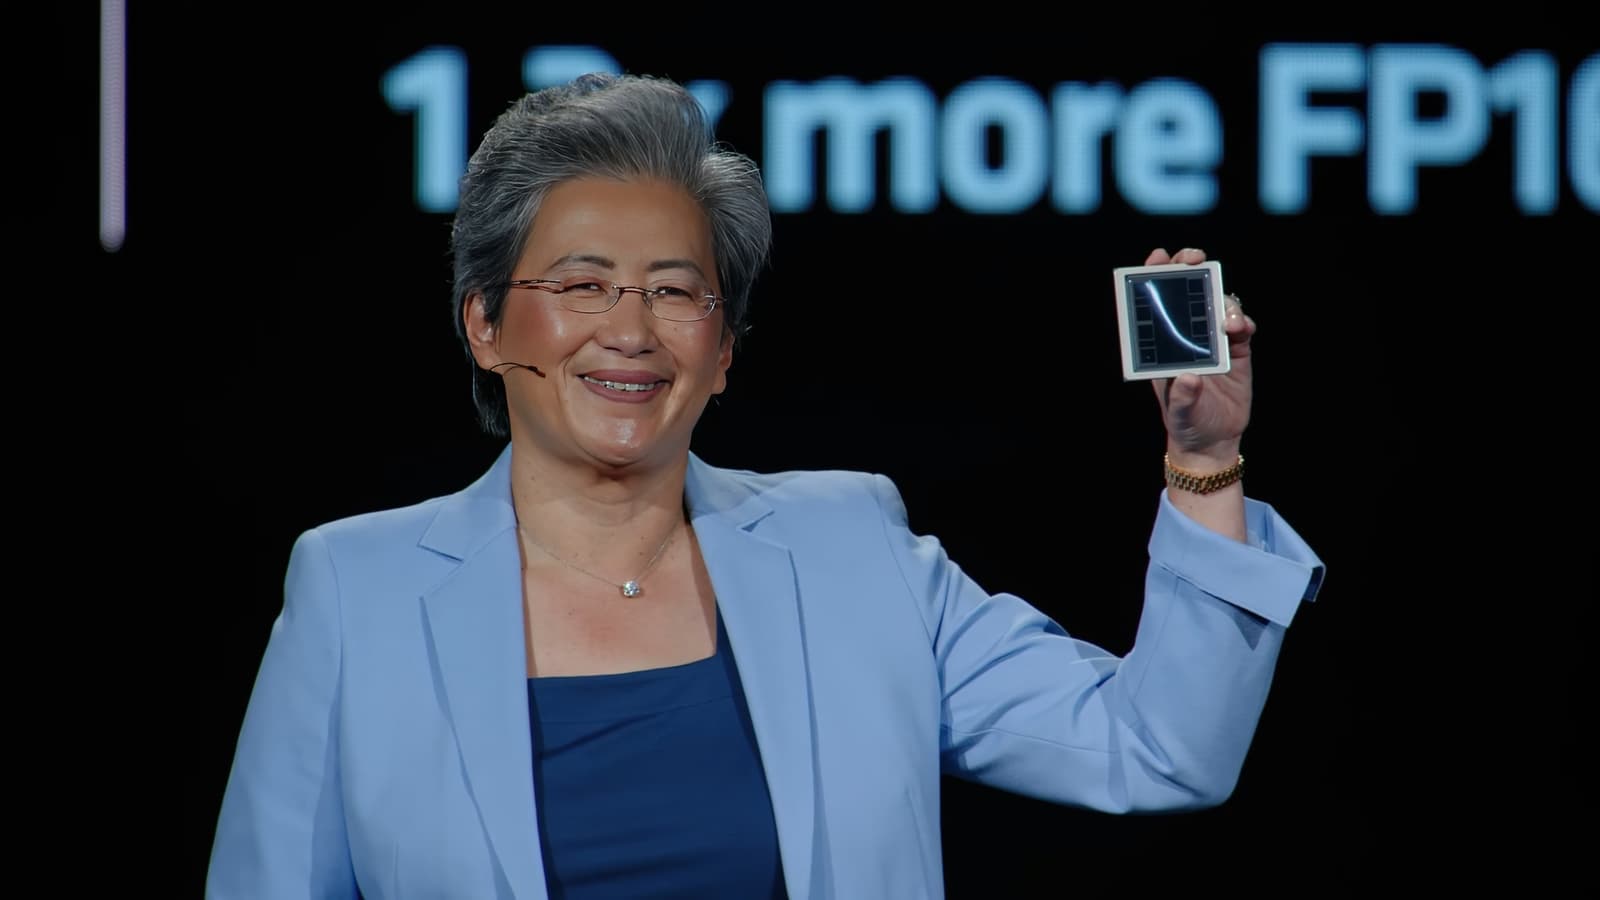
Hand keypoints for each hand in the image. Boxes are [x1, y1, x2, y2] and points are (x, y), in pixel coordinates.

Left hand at [1145, 247, 1254, 465]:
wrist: (1213, 439)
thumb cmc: (1187, 421)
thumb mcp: (1179, 410)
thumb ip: (1182, 395)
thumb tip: (1188, 377)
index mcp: (1163, 343)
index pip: (1155, 301)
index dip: (1155, 274)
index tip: (1159, 257)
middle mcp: (1186, 335)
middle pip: (1187, 290)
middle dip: (1190, 268)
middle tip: (1195, 259)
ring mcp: (1213, 339)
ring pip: (1217, 303)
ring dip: (1223, 301)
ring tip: (1227, 321)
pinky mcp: (1237, 348)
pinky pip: (1242, 325)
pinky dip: (1242, 321)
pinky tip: (1241, 329)